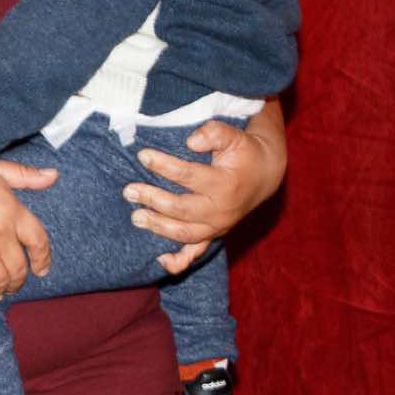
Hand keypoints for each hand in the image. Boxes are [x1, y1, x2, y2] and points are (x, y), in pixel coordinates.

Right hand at [0, 157, 54, 304]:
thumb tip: (54, 176)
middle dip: (19, 279)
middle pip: (20, 266)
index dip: (43, 259)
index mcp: (11, 209)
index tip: (41, 270)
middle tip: (14, 284)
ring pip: (2, 278)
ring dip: (3, 288)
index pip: (39, 241)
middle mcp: (0, 231)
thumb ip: (24, 175)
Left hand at [123, 112, 283, 272]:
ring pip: (185, 233)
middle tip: (129, 191)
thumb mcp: (234, 136)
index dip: (164, 165)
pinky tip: (160, 261)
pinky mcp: (214, 234)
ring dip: (158, 227)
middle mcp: (221, 210)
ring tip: (136, 216)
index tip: (142, 155)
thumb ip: (214, 133)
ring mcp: (218, 226)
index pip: (189, 176)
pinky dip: (179, 261)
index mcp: (225, 184)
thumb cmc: (244, 152)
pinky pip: (196, 253)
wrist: (264, 175)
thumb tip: (191, 142)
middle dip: (153, 200)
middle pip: (182, 208)